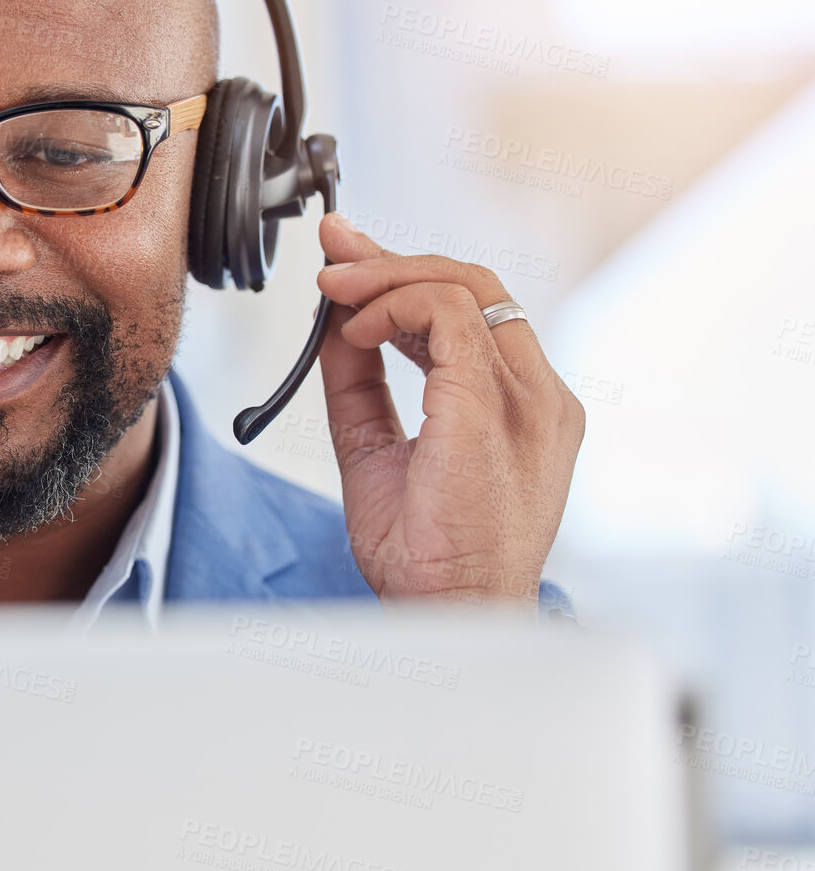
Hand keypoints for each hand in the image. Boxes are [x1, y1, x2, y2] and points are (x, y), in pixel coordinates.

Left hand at [312, 213, 584, 605]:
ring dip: (385, 275)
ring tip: (332, 290)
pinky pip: (448, 316)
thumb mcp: (376, 449)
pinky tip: (357, 329)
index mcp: (523, 407)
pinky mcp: (492, 407)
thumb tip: (332, 329)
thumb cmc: (426, 556)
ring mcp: (526, 399)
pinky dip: (393, 306)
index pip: (475, 312)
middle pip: (474, 285)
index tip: (349, 261)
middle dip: (393, 259)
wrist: (447, 615)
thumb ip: (360, 387)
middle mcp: (537, 396)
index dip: (408, 276)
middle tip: (332, 255)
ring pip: (464, 286)